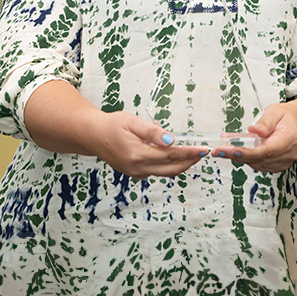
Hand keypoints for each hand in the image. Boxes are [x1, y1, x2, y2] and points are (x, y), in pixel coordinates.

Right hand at [86, 111, 203, 178]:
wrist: (92, 135)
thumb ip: (152, 132)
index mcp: (138, 154)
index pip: (171, 155)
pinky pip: (157, 171)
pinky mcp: (135, 173)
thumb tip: (171, 140)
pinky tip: (173, 154)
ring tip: (193, 154)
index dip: (189, 152)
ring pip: (165, 172)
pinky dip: (169, 165)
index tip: (203, 149)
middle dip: (190, 161)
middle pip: (172, 168)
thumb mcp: (132, 122)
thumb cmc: (111, 125)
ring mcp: (136, 173)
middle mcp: (138, 168)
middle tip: (203, 152)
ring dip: (181, 164)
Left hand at [211, 102, 296, 172]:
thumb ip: (265, 122)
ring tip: (221, 149)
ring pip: (256, 164)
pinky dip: (245, 158)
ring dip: (238, 158)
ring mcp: (282, 163)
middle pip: (259, 159)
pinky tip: (233, 151)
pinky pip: (257, 165)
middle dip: (236, 155)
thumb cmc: (285, 117)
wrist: (296, 125)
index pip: (267, 150)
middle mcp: (287, 155)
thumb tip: (254, 131)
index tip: (232, 150)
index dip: (248, 152)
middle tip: (217, 150)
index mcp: (289, 140)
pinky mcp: (276, 166)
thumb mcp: (275, 112)